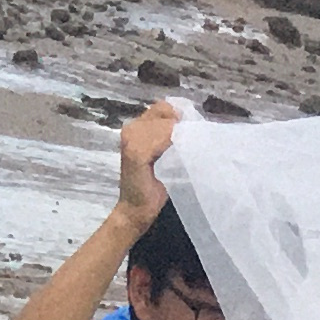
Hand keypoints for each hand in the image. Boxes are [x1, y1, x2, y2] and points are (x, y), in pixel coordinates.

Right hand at [119, 103, 178, 230]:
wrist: (136, 211)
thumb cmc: (150, 188)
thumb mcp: (161, 156)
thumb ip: (168, 138)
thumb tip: (188, 123)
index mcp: (135, 127)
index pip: (162, 107)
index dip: (178, 117)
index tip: (190, 132)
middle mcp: (130, 128)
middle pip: (164, 112)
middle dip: (180, 125)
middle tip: (190, 143)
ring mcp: (131, 139)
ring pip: (165, 124)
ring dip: (179, 136)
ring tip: (183, 153)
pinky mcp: (136, 153)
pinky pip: (162, 139)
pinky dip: (173, 144)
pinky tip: (178, 156)